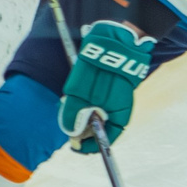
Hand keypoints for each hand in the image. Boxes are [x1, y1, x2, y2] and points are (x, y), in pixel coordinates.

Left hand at [59, 21, 153, 151]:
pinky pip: (95, 102)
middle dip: (82, 128)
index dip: (90, 146)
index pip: (107, 140)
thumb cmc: (99, 69)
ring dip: (81, 113)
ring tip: (68, 103)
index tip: (75, 146)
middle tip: (67, 122)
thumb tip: (71, 134)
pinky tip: (74, 95)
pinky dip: (84, 102)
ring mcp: (114, 99)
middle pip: (99, 128)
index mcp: (120, 116)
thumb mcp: (81, 95)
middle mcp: (118, 109)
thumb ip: (74, 116)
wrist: (112, 40)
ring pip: (95, 114)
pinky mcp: (108, 88)